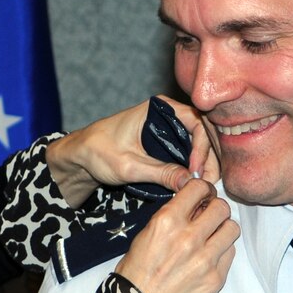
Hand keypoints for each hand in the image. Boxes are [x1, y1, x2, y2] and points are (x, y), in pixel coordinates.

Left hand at [45, 96, 220, 207]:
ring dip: (206, 162)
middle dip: (210, 156)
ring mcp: (168, 128)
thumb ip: (160, 173)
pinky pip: (188, 151)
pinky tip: (197, 181)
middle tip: (211, 181)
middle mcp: (168, 113)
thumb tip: (190, 183)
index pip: (196, 121)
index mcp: (159, 107)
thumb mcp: (129, 166)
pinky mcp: (165, 142)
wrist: (81, 157)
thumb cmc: (98, 152)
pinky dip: (196, 165)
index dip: (202, 147)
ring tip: (206, 185)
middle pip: (203, 131)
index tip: (196, 170)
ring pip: (198, 142)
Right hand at [112, 178, 237, 292]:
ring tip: (211, 239)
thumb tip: (194, 205)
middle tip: (209, 218)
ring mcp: (205, 260)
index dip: (203, 191)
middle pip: (221, 207)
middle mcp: (188, 238)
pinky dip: (222, 253)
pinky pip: (230, 254)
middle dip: (215, 210)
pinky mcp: (215, 280)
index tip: (202, 197)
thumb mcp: (144, 236)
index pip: (199, 188)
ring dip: (222, 230)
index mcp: (167, 222)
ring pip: (232, 229)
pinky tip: (208, 260)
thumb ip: (171, 218)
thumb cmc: (135, 275)